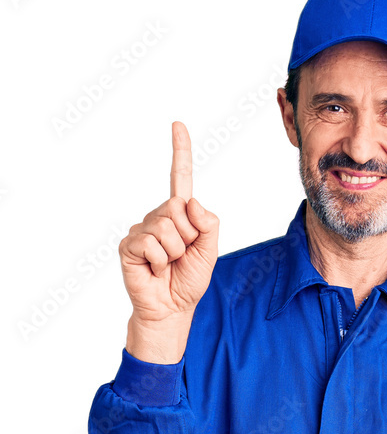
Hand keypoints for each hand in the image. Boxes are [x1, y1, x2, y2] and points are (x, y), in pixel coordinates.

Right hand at [118, 121, 218, 323]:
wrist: (171, 308)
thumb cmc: (188, 280)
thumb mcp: (209, 252)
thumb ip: (208, 224)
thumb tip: (191, 201)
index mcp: (180, 214)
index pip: (180, 178)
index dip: (180, 151)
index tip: (178, 124)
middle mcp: (158, 216)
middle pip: (178, 207)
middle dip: (188, 236)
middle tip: (182, 256)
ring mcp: (141, 229)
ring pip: (167, 227)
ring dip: (175, 252)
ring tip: (168, 265)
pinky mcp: (129, 245)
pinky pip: (151, 243)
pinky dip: (160, 261)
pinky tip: (155, 270)